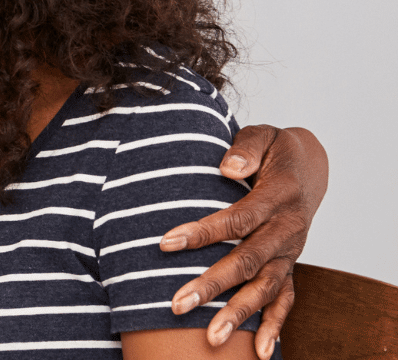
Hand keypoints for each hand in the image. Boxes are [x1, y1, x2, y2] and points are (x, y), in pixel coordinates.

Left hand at [162, 125, 327, 358]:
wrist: (309, 165)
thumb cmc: (275, 149)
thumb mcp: (264, 136)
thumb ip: (246, 149)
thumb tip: (227, 168)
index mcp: (278, 196)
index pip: (237, 219)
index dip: (202, 232)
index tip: (165, 244)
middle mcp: (287, 229)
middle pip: (247, 261)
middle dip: (211, 285)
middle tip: (177, 304)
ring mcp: (290, 252)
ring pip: (264, 288)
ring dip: (237, 314)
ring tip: (211, 339)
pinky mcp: (290, 265)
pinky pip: (286, 300)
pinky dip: (274, 326)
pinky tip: (259, 352)